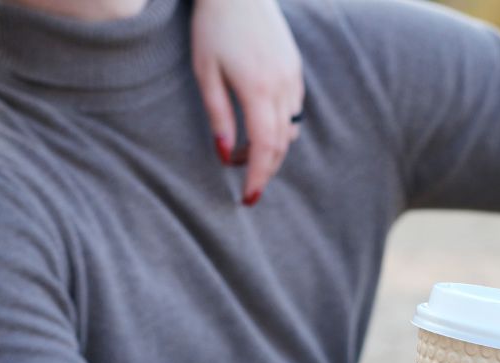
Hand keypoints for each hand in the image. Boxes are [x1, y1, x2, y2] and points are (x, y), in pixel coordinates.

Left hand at [190, 0, 303, 204]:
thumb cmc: (213, 27)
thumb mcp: (205, 73)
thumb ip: (218, 116)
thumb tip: (226, 155)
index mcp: (258, 89)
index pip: (265, 148)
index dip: (258, 177)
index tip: (248, 198)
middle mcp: (282, 86)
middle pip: (281, 144)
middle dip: (265, 170)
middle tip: (245, 184)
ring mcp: (292, 76)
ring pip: (290, 130)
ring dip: (272, 150)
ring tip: (246, 155)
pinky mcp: (294, 68)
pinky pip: (294, 110)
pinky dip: (280, 128)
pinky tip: (260, 127)